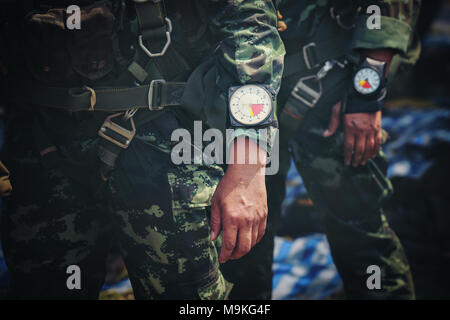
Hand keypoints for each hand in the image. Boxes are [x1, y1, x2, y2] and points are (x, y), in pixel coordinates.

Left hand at [210, 137, 267, 262]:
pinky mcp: (264, 215)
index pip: (229, 244)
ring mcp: (257, 218)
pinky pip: (261, 234)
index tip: (221, 259)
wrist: (247, 171)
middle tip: (229, 256)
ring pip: (253, 242)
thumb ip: (215, 222)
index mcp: (232, 218)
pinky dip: (254, 241)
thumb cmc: (229, 185)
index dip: (225, 255)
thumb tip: (213, 238)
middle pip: (243, 248)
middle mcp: (246, 220)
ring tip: (237, 250)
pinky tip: (248, 240)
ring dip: (245, 249)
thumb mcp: (216, 202)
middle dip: (235, 256)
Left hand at [323, 102, 381, 166]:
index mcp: (350, 128)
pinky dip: (375, 149)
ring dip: (366, 156)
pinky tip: (373, 155)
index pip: (349, 147)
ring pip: (369, 147)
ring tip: (362, 162)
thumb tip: (325, 135)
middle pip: (359, 150)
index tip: (346, 163)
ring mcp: (370, 129)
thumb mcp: (337, 111)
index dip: (348, 156)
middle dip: (357, 159)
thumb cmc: (349, 101)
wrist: (365, 93)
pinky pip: (377, 141)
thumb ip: (332, 124)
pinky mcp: (377, 127)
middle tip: (354, 165)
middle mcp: (361, 130)